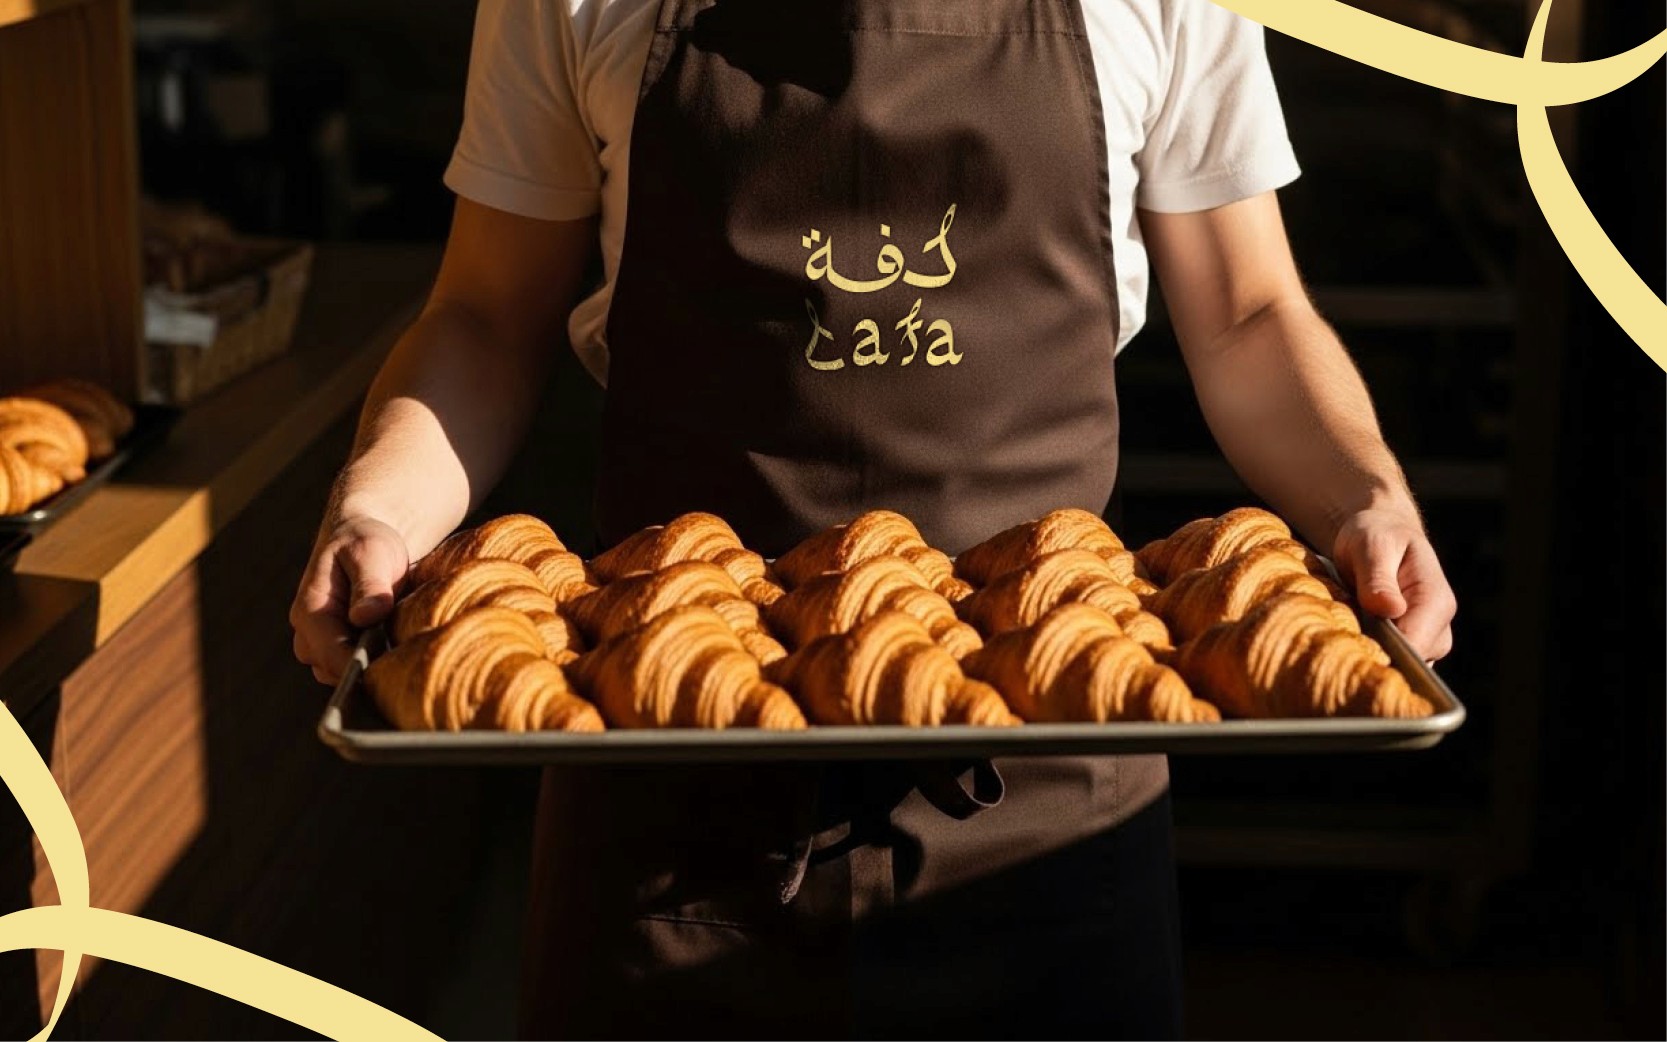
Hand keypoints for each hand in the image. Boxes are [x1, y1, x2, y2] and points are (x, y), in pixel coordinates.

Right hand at [290, 516, 410, 685]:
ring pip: (346, 676)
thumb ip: (369, 584)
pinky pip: (356, 671)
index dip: (362, 666)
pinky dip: (376, 663)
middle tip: (408, 655)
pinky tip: (398, 647)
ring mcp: (322, 647)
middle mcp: (309, 636)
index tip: (393, 668)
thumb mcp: (370, 553)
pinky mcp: (341, 651)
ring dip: (374, 666)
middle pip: (337, 673)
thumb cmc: (365, 541)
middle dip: (370, 668)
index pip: (331, 655)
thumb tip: (365, 617)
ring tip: (403, 645)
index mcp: (309, 612)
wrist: (362, 539)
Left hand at [1330, 507, 1456, 661]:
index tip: (1349, 648)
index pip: (1415, 646)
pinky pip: (1390, 665)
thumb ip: (1378, 578)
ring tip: (1341, 636)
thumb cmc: (1376, 535)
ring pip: (1398, 670)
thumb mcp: (1372, 546)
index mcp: (1435, 603)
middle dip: (1372, 659)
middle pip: (1406, 665)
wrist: (1381, 534)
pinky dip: (1368, 658)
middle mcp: (1438, 629)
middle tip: (1336, 640)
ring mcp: (1426, 642)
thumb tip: (1389, 609)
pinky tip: (1347, 642)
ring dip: (1369, 659)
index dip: (1382, 654)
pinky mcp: (1409, 649)